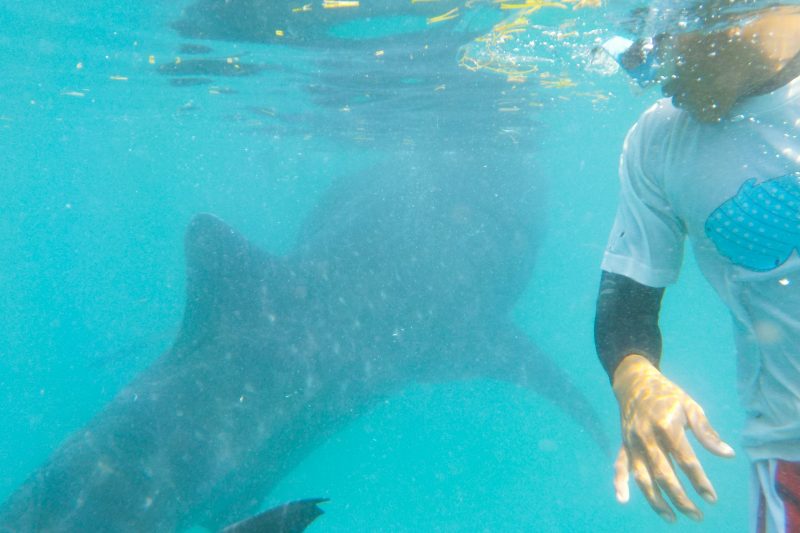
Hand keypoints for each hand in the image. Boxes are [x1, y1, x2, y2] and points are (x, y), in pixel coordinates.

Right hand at [611, 355, 734, 521]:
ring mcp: (632, 442)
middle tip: (697, 515)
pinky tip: (623, 500)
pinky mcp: (623, 444)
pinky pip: (619, 465)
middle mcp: (647, 437)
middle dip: (681, 498)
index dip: (700, 482)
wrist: (634, 381)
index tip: (712, 498)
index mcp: (667, 426)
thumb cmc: (668, 395)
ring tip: (672, 518)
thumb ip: (707, 432)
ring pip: (642, 477)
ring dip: (656, 500)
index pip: (686, 461)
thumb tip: (728, 454)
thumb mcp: (691, 407)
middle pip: (664, 475)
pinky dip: (619, 483)